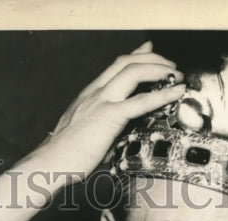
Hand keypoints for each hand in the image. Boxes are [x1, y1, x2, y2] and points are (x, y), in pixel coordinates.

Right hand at [31, 42, 185, 178]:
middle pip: (127, 61)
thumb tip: (118, 132)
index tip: (150, 50)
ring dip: (159, 69)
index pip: (115, 65)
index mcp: (90, 94)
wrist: (51, 162)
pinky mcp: (109, 116)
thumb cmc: (68, 153)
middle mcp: (96, 91)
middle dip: (153, 59)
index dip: (136, 55)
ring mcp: (102, 101)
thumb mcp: (87, 130)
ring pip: (134, 71)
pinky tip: (176, 92)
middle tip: (171, 66)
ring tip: (176, 75)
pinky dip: (163, 94)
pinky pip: (140, 101)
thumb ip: (103, 124)